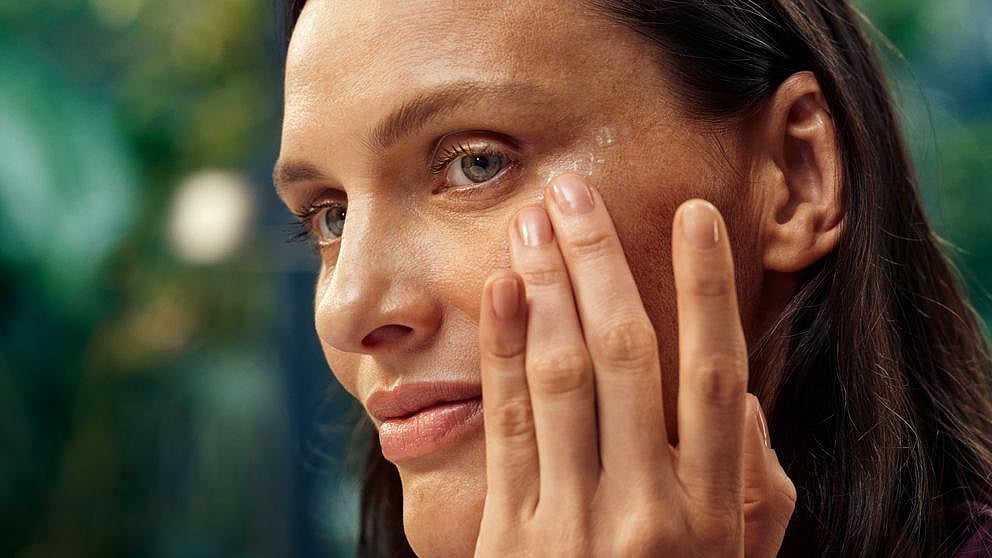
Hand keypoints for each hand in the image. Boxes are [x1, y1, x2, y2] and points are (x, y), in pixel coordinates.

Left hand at [475, 174, 795, 556]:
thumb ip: (755, 490)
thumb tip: (739, 398)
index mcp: (711, 512)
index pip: (713, 374)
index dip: (704, 287)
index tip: (694, 214)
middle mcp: (645, 509)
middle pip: (623, 357)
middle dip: (599, 263)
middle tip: (577, 192)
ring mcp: (571, 522)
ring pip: (558, 378)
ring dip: (545, 288)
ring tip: (534, 221)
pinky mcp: (507, 535)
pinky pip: (505, 425)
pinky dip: (502, 350)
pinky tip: (503, 292)